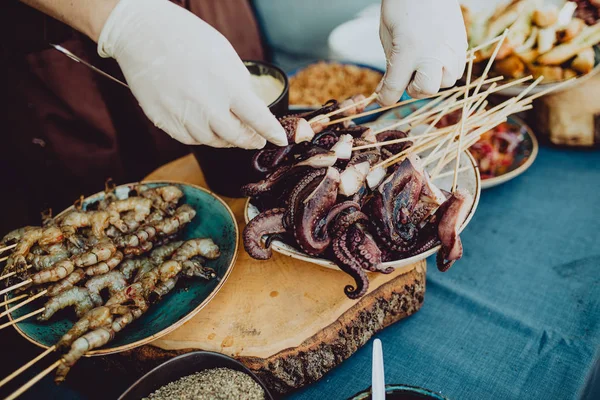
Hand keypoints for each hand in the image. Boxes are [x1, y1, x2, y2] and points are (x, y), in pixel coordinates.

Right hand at [97, 0, 286, 147]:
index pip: (258, 119)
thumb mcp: (225, 55)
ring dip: (225, 139)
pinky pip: (189, 139)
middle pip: (236, 138)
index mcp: (227, 85)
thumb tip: (252, 109)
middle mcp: (206, 105)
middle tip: (255, 139)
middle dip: (249, 140)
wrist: (141, 33)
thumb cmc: (187, 38)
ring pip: (212, 141)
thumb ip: (240, 84)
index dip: (271, 133)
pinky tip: (203, 124)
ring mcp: (183, 115)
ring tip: (227, 128)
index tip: (280, 140)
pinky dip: (201, 136)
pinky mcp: (164, 120)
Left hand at [377, 0, 467, 104]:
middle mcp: (432, 54)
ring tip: (424, 64)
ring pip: (445, 82)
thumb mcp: (387, 36)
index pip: (395, 88)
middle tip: (407, 77)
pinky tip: (436, 58)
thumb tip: (386, 90)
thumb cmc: (401, 6)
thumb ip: (390, 65)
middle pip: (426, 90)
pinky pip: (457, 70)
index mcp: (408, 51)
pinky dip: (445, 70)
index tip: (382, 98)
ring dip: (432, 80)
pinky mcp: (462, 45)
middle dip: (414, 88)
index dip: (385, 98)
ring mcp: (450, 50)